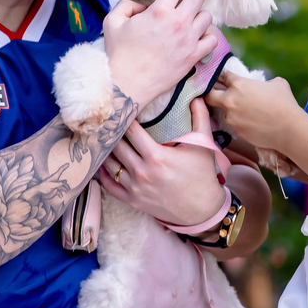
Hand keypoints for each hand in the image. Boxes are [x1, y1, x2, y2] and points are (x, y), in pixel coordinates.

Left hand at [97, 99, 225, 226]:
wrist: (202, 210)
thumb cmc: (202, 176)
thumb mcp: (204, 145)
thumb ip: (200, 118)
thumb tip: (198, 97)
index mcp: (157, 156)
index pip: (132, 131)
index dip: (125, 118)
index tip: (122, 110)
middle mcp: (142, 172)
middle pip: (117, 146)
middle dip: (113, 133)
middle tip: (109, 123)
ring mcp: (135, 188)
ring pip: (110, 165)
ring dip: (106, 152)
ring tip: (104, 140)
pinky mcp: (133, 201)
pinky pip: (110, 185)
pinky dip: (104, 174)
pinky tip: (103, 164)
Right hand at [102, 0, 215, 104]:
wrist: (128, 83)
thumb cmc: (119, 53)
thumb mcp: (112, 21)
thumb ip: (127, 4)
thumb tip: (143, 5)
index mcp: (159, 11)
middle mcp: (178, 22)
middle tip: (180, 8)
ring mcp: (189, 39)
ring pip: (207, 17)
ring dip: (198, 17)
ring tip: (188, 24)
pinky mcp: (194, 56)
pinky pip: (212, 40)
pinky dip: (206, 38)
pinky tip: (195, 39)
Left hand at [205, 70, 301, 153]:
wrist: (289, 128)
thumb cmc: (284, 103)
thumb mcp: (276, 83)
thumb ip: (263, 82)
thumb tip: (262, 86)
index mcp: (239, 84)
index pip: (223, 76)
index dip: (224, 77)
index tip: (224, 79)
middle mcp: (230, 100)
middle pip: (209, 95)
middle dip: (210, 94)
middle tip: (216, 95)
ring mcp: (231, 117)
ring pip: (224, 112)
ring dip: (231, 111)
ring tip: (246, 113)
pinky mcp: (236, 130)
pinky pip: (235, 124)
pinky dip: (240, 122)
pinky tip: (252, 123)